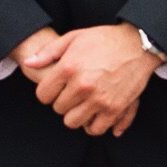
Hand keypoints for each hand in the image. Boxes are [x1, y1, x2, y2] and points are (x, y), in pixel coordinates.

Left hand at [24, 23, 158, 136]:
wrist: (137, 45)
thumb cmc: (104, 39)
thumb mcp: (74, 38)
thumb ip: (48, 53)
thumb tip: (29, 63)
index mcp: (69, 68)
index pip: (43, 95)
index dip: (47, 92)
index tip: (56, 88)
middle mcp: (82, 85)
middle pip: (58, 109)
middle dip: (62, 102)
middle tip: (71, 93)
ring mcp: (99, 99)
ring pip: (73, 122)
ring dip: (75, 114)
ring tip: (81, 104)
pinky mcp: (115, 109)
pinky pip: (95, 129)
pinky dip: (92, 124)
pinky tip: (94, 113)